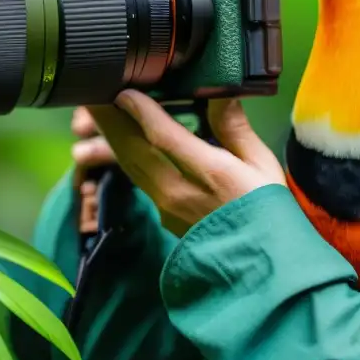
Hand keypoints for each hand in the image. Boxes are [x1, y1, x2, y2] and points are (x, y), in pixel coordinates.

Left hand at [78, 90, 284, 236]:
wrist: (261, 270)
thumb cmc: (269, 212)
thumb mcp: (262, 165)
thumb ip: (235, 128)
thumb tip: (221, 92)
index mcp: (212, 176)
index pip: (166, 139)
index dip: (142, 112)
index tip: (124, 90)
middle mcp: (179, 193)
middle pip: (133, 151)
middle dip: (109, 119)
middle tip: (90, 91)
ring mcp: (166, 208)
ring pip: (129, 165)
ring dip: (108, 135)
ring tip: (93, 109)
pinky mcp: (163, 215)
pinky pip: (136, 177)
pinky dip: (122, 152)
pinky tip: (115, 137)